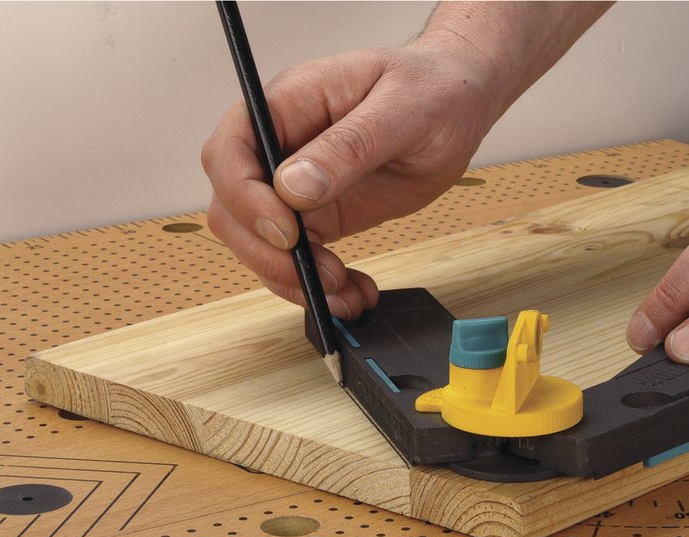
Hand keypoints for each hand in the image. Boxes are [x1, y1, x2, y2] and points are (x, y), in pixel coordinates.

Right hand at [202, 40, 500, 316]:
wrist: (458, 106)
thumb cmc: (430, 89)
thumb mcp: (400, 110)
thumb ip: (347, 146)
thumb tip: (293, 187)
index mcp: (287, 104)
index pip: (230, 152)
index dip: (244, 198)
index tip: (287, 232)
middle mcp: (280, 146)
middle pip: (232, 208)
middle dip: (267, 253)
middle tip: (321, 275)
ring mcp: (296, 186)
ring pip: (260, 243)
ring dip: (292, 279)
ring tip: (345, 296)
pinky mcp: (320, 216)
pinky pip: (298, 258)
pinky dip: (318, 285)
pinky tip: (352, 294)